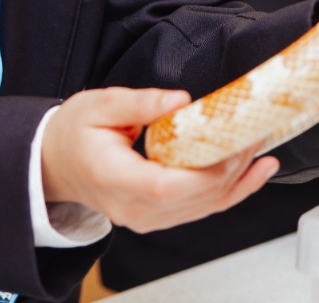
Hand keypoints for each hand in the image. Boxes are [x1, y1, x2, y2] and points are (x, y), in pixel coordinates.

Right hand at [40, 87, 277, 231]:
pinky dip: (232, 191)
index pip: (170, 186)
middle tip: (256, 129)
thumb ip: (141, 102)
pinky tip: (255, 173)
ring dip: (240, 179)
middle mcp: (135, 208)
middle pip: (196, 197)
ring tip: (263, 148)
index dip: (210, 169)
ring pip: (205, 207)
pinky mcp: (158, 216)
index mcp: (116, 179)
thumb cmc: (73, 134)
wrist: (55, 163)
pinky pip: (201, 209)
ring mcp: (147, 218)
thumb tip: (180, 100)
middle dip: (234, 166)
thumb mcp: (99, 104)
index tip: (236, 140)